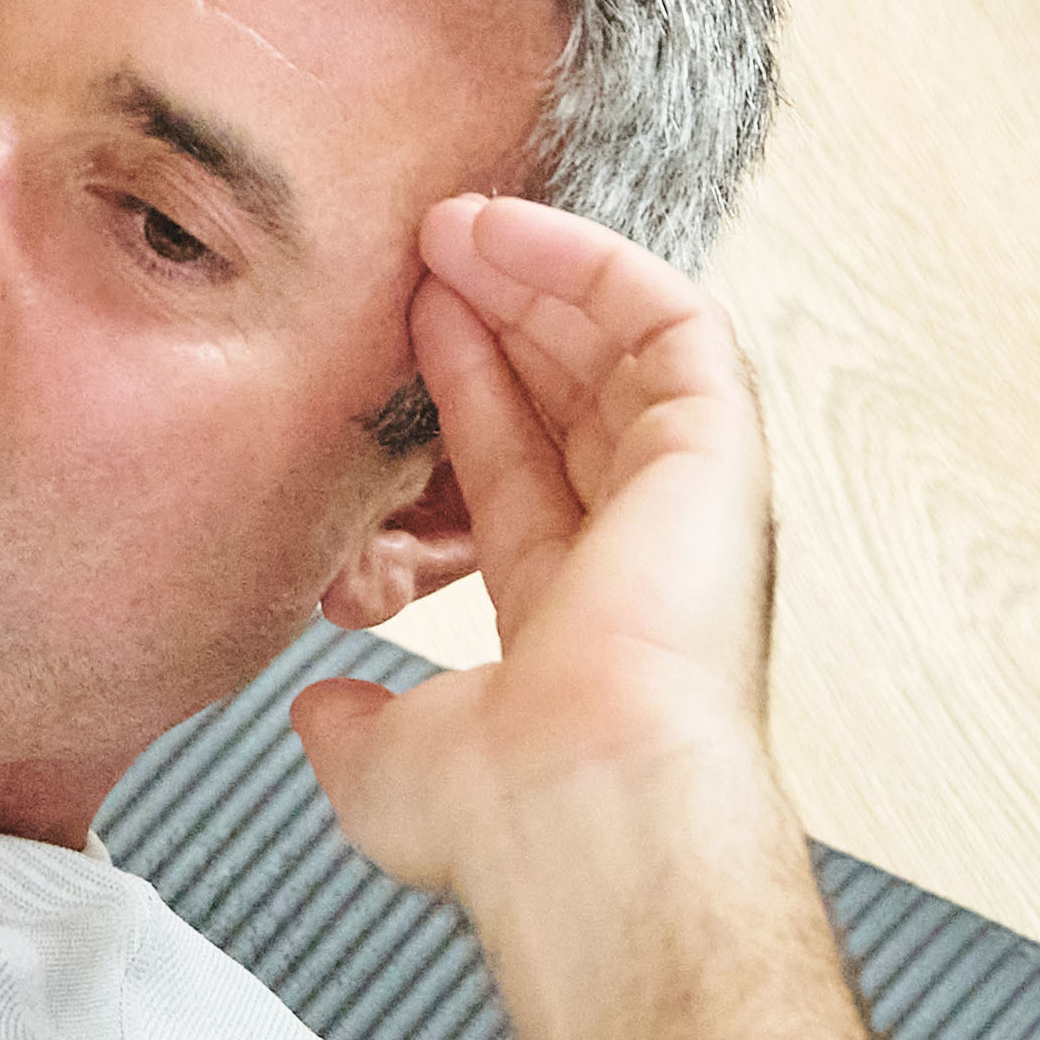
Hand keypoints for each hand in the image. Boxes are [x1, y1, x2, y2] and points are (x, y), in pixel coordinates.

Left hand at [289, 194, 786, 907]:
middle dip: (496, 316)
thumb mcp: (386, 760)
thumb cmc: (503, 815)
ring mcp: (691, 496)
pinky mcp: (718, 448)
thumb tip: (321, 710)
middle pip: (575, 395)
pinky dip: (592, 263)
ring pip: (623, 344)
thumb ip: (355, 722)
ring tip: (445, 225)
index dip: (460, 396)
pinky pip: (671, 317)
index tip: (397, 336)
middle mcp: (646, 552)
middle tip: (415, 256)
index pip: (521, 474)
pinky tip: (507, 233)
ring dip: (533, 274)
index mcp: (577, 618)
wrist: (581, 814)